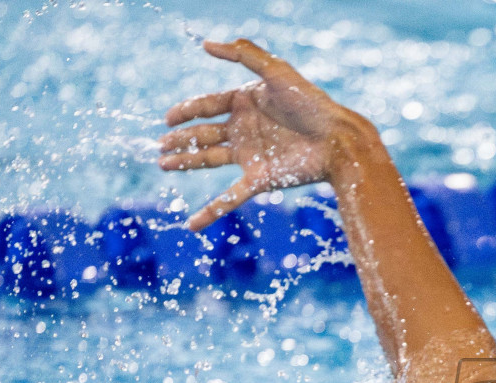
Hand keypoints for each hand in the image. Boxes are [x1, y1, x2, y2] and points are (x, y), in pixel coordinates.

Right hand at [159, 39, 365, 231]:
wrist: (337, 140)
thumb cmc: (311, 103)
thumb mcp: (276, 71)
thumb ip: (243, 54)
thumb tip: (205, 44)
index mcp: (247, 102)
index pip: (208, 105)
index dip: (186, 111)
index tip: (167, 119)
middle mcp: (246, 129)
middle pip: (204, 133)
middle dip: (180, 139)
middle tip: (158, 145)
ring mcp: (251, 155)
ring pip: (209, 159)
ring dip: (185, 162)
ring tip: (163, 164)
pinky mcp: (260, 179)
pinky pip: (229, 198)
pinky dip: (210, 212)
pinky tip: (191, 225)